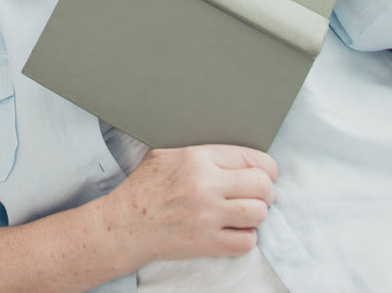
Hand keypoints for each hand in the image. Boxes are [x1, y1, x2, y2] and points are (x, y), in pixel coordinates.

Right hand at [101, 145, 276, 264]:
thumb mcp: (166, 153)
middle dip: (267, 191)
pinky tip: (235, 231)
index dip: (266, 167)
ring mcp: (207, 216)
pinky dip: (246, 238)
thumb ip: (198, 149)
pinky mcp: (207, 243)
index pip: (251, 157)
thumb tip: (228, 149)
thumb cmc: (144, 187)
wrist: (125, 224)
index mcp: (197, 157)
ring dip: (257, 215)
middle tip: (260, 195)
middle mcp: (206, 185)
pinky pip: (246, 242)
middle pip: (262, 185)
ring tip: (247, 213)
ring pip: (258, 213)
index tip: (266, 174)